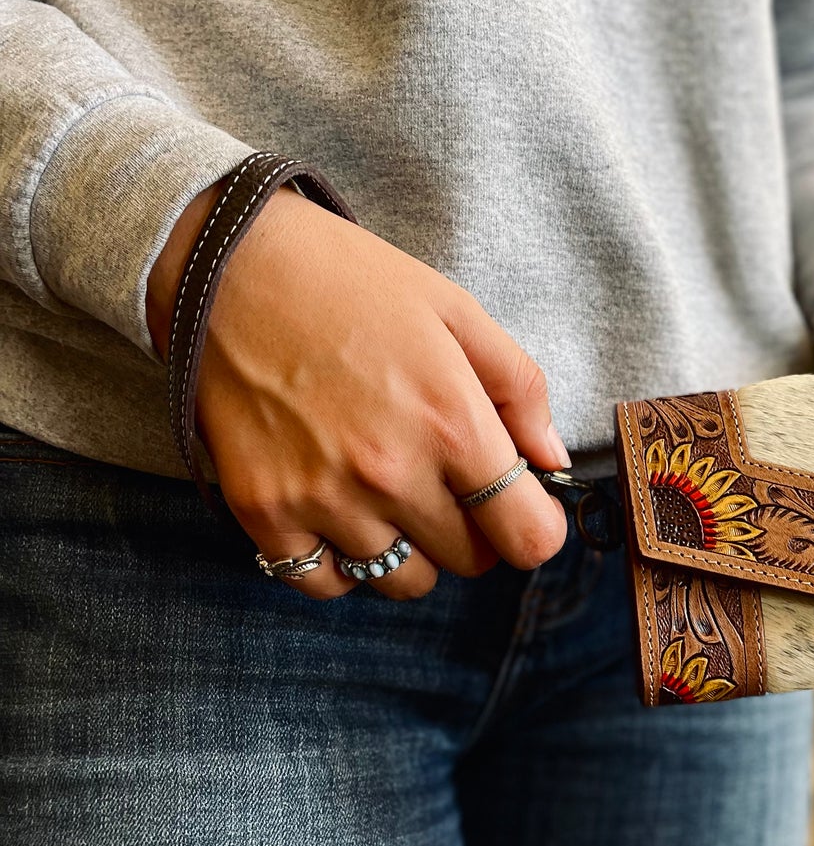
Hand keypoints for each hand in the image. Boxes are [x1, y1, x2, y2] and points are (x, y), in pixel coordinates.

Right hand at [146, 184, 569, 597]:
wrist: (229, 264)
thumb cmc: (351, 282)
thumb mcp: (457, 312)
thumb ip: (520, 390)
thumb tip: (553, 462)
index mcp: (452, 422)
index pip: (528, 538)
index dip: (535, 527)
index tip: (521, 507)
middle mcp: (391, 472)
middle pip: (470, 563)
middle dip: (473, 529)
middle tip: (446, 480)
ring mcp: (323, 497)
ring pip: (402, 580)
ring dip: (410, 548)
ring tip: (388, 489)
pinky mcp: (263, 510)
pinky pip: (325, 581)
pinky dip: (341, 561)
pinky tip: (339, 510)